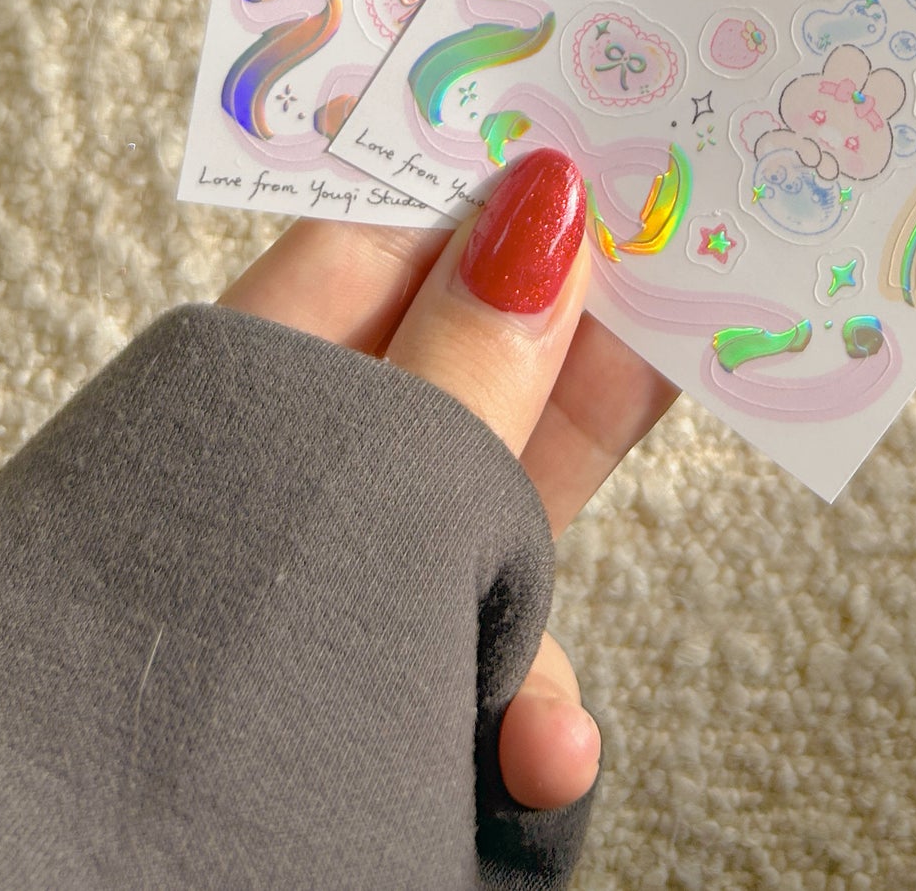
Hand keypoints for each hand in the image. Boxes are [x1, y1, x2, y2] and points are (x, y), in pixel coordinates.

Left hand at [220, 154, 675, 810]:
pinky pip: (466, 667)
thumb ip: (471, 353)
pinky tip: (538, 762)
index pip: (388, 238)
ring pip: (481, 537)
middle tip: (707, 312)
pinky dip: (517, 718)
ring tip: (550, 711)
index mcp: (246, 380)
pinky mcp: (357, 692)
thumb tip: (550, 193)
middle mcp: (283, 469)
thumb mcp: (374, 487)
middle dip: (579, 378)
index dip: (507, 194)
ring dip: (544, 619)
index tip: (627, 153)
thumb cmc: (208, 681)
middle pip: (464, 378)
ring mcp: (321, 585)